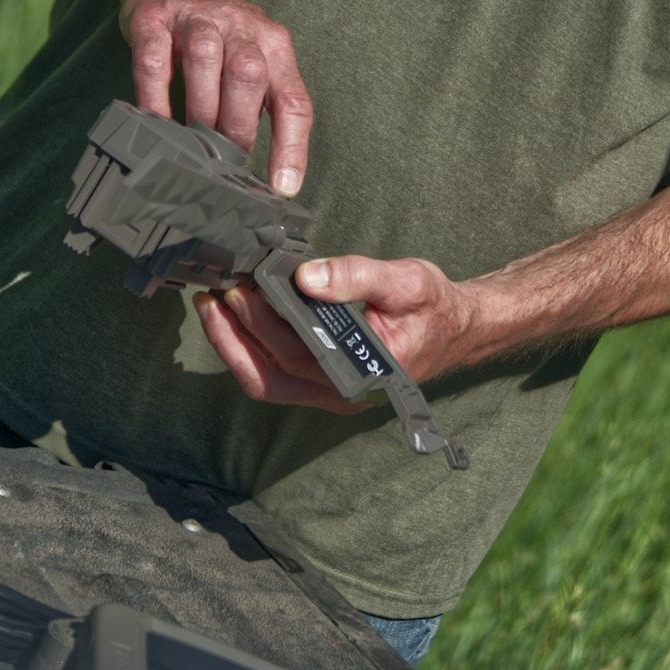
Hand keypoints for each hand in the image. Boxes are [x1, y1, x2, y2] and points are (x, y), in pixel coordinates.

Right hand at [120, 0, 312, 191]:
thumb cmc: (219, 30)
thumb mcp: (252, 55)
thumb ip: (258, 102)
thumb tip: (259, 169)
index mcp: (273, 44)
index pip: (294, 99)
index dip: (291, 146)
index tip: (283, 187)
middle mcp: (240, 27)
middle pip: (249, 76)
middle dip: (238, 126)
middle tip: (225, 160)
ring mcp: (195, 20)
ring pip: (206, 61)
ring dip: (201, 109)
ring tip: (193, 143)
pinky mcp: (153, 20)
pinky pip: (154, 61)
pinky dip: (155, 97)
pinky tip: (155, 122)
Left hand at [196, 255, 474, 411]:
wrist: (456, 328)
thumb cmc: (434, 306)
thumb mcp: (406, 280)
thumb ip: (356, 277)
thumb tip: (306, 276)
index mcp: (361, 374)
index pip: (294, 355)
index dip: (258, 326)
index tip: (238, 289)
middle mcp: (340, 393)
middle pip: (268, 375)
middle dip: (232, 334)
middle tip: (214, 292)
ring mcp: (327, 392)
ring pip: (265, 380)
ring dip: (234, 345)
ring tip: (214, 305)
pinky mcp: (320, 382)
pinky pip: (275, 374)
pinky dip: (250, 347)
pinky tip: (237, 317)